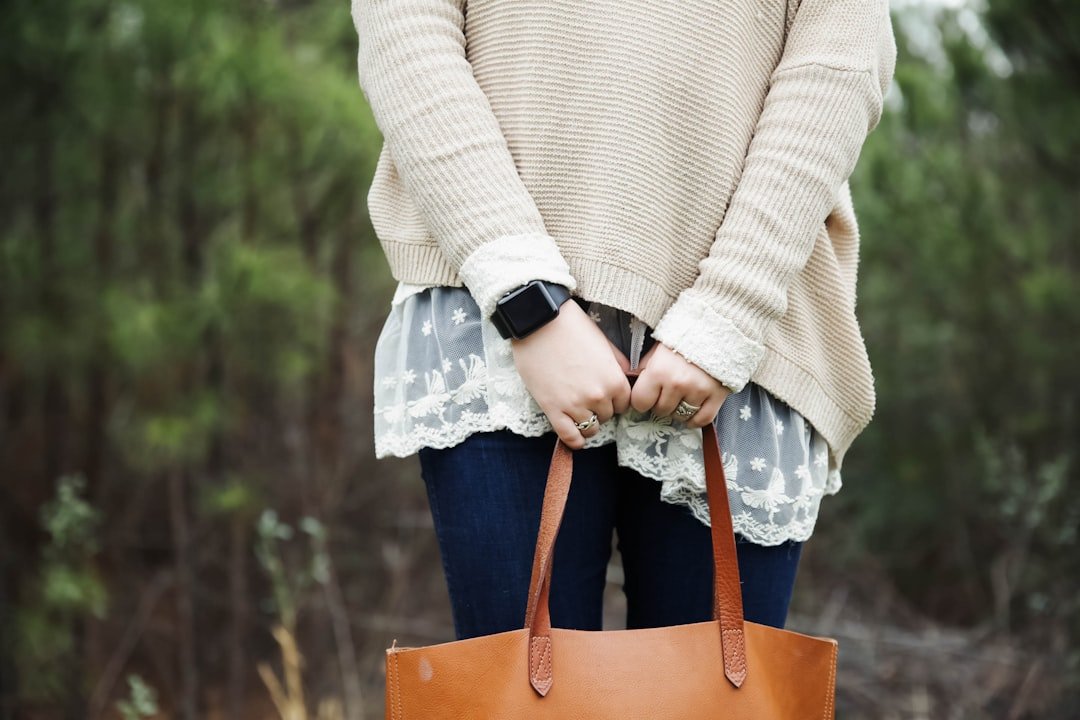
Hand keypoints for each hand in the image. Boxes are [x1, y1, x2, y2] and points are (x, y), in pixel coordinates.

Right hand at [510, 300, 632, 448]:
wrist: (540, 323)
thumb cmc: (573, 328)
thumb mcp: (605, 344)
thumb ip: (619, 365)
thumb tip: (629, 376)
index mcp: (614, 380)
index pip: (624, 404)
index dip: (615, 399)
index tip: (605, 394)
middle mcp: (598, 397)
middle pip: (607, 416)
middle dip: (600, 409)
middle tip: (588, 397)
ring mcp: (575, 405)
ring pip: (590, 429)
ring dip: (587, 423)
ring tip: (580, 414)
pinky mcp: (553, 409)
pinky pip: (568, 436)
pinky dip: (574, 440)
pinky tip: (575, 438)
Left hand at [629, 341, 730, 428]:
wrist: (717, 328)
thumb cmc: (684, 338)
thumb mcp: (658, 349)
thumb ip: (644, 368)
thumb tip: (632, 383)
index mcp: (658, 371)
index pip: (640, 402)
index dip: (642, 400)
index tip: (647, 395)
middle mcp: (677, 384)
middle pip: (661, 411)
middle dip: (661, 403)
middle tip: (667, 392)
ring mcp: (698, 391)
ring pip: (680, 416)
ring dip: (678, 410)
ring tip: (681, 397)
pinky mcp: (717, 396)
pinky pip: (702, 419)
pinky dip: (695, 419)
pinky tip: (693, 409)